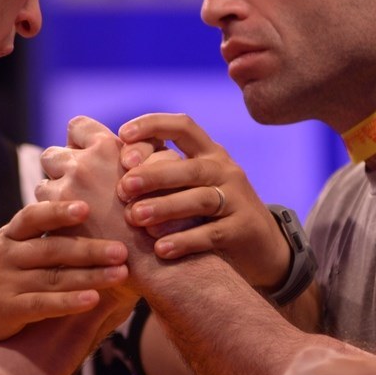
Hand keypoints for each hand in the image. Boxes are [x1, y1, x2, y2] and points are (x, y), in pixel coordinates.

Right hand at [0, 200, 130, 349]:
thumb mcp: (7, 250)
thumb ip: (37, 236)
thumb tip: (84, 213)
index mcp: (10, 236)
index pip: (33, 216)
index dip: (58, 211)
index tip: (86, 207)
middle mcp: (7, 255)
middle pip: (53, 248)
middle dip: (90, 248)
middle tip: (122, 248)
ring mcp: (6, 282)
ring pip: (54, 276)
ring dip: (90, 275)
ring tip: (121, 274)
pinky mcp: (6, 310)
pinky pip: (42, 304)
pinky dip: (69, 302)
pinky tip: (93, 300)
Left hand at [37, 116, 155, 269]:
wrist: (158, 265)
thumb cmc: (164, 218)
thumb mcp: (157, 174)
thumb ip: (136, 155)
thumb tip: (119, 150)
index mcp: (107, 147)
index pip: (78, 127)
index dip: (80, 141)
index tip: (87, 157)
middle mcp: (82, 165)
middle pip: (53, 155)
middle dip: (62, 169)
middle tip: (79, 188)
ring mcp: (65, 193)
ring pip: (43, 185)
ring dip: (56, 197)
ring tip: (78, 216)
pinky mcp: (55, 223)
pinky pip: (41, 214)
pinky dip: (54, 222)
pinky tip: (72, 233)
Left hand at [117, 112, 291, 290]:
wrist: (260, 247)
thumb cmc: (209, 214)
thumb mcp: (191, 186)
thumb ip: (162, 172)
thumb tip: (115, 161)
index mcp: (209, 153)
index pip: (183, 126)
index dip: (153, 125)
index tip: (122, 134)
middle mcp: (225, 170)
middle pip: (189, 167)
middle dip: (154, 175)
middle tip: (124, 187)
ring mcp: (237, 199)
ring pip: (200, 199)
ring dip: (165, 207)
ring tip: (136, 218)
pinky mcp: (243, 228)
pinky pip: (212, 233)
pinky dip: (184, 240)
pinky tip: (161, 249)